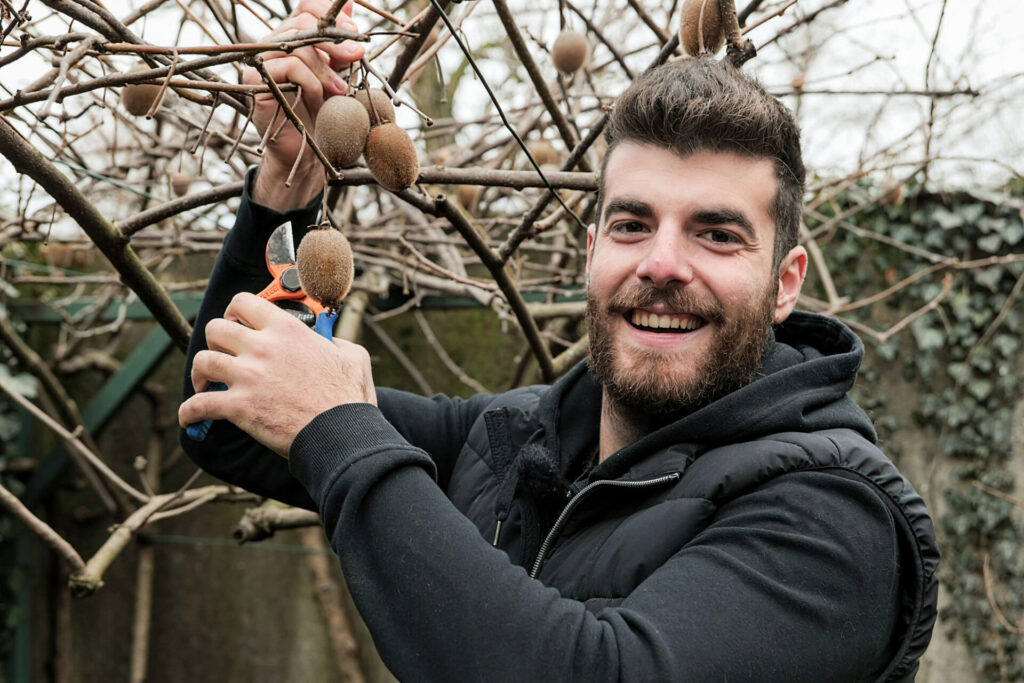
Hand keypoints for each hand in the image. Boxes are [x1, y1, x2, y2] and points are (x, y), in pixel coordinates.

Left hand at [178, 293, 376, 455]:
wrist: (340, 433)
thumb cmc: (349, 399)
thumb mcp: (353, 357)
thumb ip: (335, 342)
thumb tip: (328, 342)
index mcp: (287, 331)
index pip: (244, 302)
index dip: (235, 311)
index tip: (238, 323)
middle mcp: (262, 348)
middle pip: (215, 329)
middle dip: (215, 341)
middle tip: (224, 355)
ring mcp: (248, 377)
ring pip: (202, 362)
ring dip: (200, 373)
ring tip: (206, 384)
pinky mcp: (239, 407)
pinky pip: (198, 404)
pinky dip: (188, 412)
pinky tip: (190, 417)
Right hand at [243, 0, 365, 210]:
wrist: (310, 154)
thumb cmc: (325, 116)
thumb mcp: (340, 76)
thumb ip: (342, 46)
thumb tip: (349, 7)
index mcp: (294, 39)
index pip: (307, 7)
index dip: (332, 15)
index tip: (356, 35)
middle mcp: (275, 45)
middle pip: (303, 21)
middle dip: (336, 41)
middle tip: (357, 57)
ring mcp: (263, 62)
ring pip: (297, 43)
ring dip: (326, 68)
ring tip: (339, 92)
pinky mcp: (257, 82)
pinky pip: (289, 67)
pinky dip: (311, 82)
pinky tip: (318, 101)